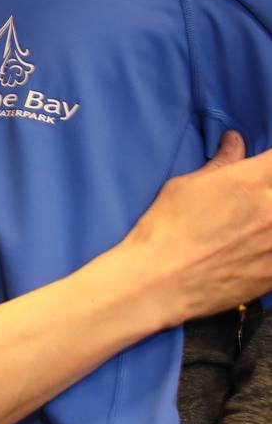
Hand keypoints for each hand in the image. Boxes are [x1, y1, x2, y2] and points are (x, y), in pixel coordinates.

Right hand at [124, 132, 271, 325]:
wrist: (163, 281)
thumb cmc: (167, 229)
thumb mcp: (186, 187)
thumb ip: (221, 164)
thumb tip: (235, 143)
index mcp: (251, 180)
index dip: (267, 163)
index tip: (260, 170)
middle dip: (266, 194)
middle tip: (249, 205)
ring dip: (266, 221)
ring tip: (249, 228)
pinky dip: (267, 246)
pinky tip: (251, 248)